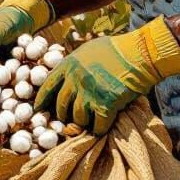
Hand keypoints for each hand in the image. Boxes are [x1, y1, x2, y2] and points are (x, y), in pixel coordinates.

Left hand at [34, 18, 179, 134]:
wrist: (139, 54)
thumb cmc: (117, 49)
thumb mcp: (88, 50)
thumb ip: (75, 63)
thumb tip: (67, 75)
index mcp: (68, 64)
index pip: (47, 86)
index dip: (42, 101)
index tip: (39, 110)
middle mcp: (75, 79)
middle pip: (61, 106)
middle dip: (64, 115)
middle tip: (69, 120)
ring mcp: (89, 93)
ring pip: (77, 118)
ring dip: (83, 122)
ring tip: (89, 121)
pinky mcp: (105, 105)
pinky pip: (97, 126)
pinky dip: (99, 129)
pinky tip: (103, 127)